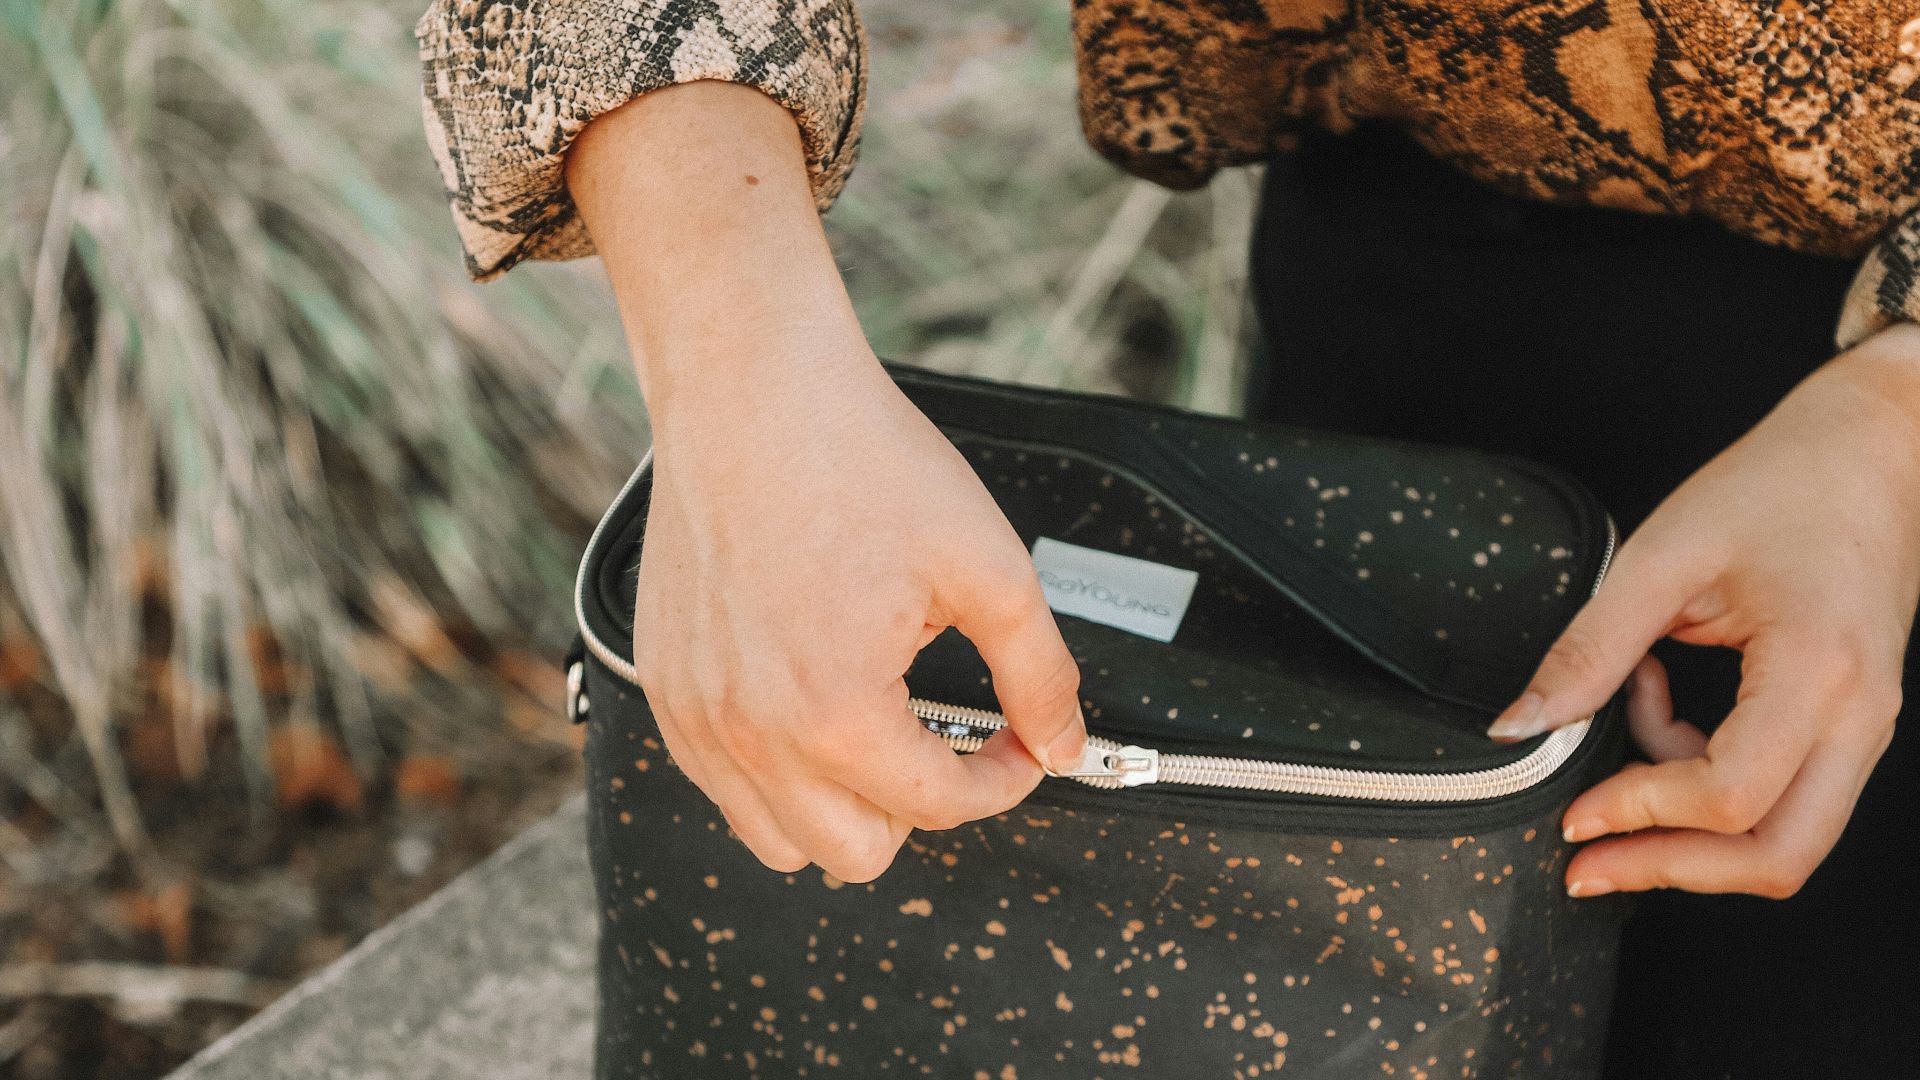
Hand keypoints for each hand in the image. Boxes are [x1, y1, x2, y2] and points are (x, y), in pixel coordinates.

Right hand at [569, 82, 1085, 881]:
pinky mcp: (665, 689)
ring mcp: (697, 716)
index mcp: (836, 711)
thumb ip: (1039, 674)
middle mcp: (752, 732)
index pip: (938, 807)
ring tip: (878, 728)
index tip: (1017, 744)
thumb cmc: (856, 458)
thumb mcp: (987, 567)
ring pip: (780, 840)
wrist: (751, 388)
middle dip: (920, 805)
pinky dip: (776, 773)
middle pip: (856, 855)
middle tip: (948, 739)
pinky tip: (813, 705)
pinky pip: (722, 786)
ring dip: (842, 805)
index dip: (1001, 781)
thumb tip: (1064, 742)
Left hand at [1488, 325, 1919, 897]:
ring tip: (1621, 743)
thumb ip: (1587, 650)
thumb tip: (1518, 729)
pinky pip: (1783, 794)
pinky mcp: (1850, 724)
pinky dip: (1708, 780)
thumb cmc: (1779, 485)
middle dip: (1672, 868)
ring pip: (1785, 838)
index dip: (1641, 816)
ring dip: (1689, 825)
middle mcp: (1860, 716)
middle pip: (1778, 854)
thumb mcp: (1660, 558)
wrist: (1874, 450)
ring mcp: (1866, 727)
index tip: (1572, 815)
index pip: (1731, 796)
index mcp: (1818, 670)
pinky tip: (1658, 706)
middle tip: (1586, 863)